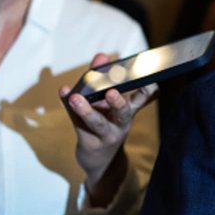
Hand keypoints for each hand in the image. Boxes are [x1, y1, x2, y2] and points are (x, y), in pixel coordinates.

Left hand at [59, 53, 157, 206]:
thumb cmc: (105, 123)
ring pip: (97, 123)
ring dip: (86, 110)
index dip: (148, 88)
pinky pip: (77, 123)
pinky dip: (69, 109)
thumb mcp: (108, 104)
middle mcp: (122, 122)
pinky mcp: (89, 142)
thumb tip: (101, 55)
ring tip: (76, 98)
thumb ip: (103, 79)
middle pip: (123, 113)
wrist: (100, 159)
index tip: (148, 77)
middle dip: (118, 102)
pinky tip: (65, 94)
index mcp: (130, 110)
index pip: (145, 97)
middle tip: (112, 92)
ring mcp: (106, 134)